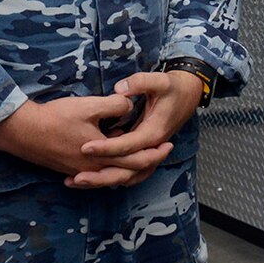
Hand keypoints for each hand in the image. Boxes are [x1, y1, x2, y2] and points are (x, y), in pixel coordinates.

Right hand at [0, 94, 172, 183]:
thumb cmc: (55, 118)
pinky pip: (97, 174)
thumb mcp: (88, 105)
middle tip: (162, 153)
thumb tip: (129, 104)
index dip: (155, 153)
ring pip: (112, 176)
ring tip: (137, 156)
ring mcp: (81, 172)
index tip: (168, 144)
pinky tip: (109, 159)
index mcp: (103, 155)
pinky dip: (109, 169)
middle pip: (128, 172)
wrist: (23, 132)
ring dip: (128, 168)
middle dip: (147, 162)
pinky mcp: (70, 170)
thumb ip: (114, 105)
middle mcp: (94, 169)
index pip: (137, 160)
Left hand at [70, 70, 205, 188]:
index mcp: (153, 133)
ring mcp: (148, 154)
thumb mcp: (160, 80)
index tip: (85, 147)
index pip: (126, 146)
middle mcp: (150, 148)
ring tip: (77, 182)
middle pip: (125, 171)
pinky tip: (90, 177)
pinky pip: (126, 173)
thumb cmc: (173, 88)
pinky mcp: (143, 154)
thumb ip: (140, 82)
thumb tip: (120, 89)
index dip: (105, 148)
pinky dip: (110, 178)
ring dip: (103, 181)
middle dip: (100, 176)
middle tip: (76, 177)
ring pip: (125, 176)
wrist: (187, 95)